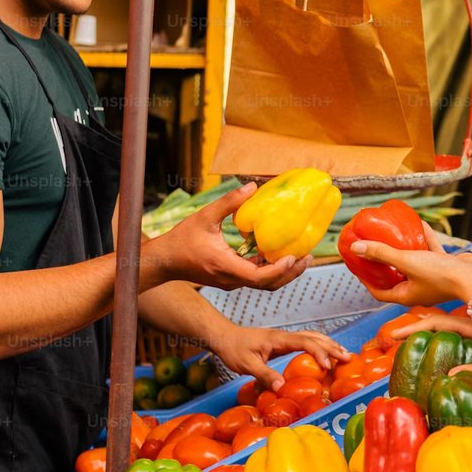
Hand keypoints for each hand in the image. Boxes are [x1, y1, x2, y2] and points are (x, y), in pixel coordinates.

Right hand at [144, 182, 309, 291]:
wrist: (164, 262)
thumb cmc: (181, 240)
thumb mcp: (204, 216)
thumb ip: (229, 202)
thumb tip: (252, 187)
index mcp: (225, 266)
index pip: (258, 276)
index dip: (279, 270)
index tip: (293, 257)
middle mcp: (231, 279)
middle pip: (268, 284)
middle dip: (290, 272)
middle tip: (307, 257)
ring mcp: (231, 282)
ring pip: (263, 284)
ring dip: (283, 273)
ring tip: (300, 257)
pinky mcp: (231, 279)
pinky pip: (255, 278)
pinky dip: (270, 270)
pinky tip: (279, 254)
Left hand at [209, 323, 350, 390]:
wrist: (224, 336)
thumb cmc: (234, 349)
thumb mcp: (246, 365)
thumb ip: (264, 375)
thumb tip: (282, 387)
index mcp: (279, 339)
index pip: (306, 342)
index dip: (319, 353)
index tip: (328, 367)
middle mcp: (285, 336)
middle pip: (315, 337)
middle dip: (332, 347)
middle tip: (348, 358)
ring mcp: (285, 337)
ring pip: (312, 336)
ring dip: (328, 344)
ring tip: (343, 354)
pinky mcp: (282, 341)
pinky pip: (306, 340)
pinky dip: (319, 345)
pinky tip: (323, 353)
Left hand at [347, 225, 471, 309]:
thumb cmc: (440, 276)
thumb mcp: (406, 262)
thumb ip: (381, 253)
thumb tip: (355, 248)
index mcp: (406, 296)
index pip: (379, 291)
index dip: (367, 280)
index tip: (358, 266)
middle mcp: (418, 289)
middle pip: (395, 276)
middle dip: (384, 263)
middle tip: (374, 248)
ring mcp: (432, 279)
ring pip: (414, 263)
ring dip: (404, 249)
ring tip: (394, 235)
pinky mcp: (445, 268)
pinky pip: (431, 252)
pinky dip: (424, 240)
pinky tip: (420, 224)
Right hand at [387, 311, 471, 383]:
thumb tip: (449, 376)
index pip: (442, 325)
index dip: (418, 328)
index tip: (396, 334)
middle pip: (441, 324)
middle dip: (418, 328)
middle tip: (393, 335)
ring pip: (449, 328)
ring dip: (429, 330)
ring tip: (409, 337)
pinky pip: (460, 337)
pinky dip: (444, 338)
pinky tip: (435, 347)